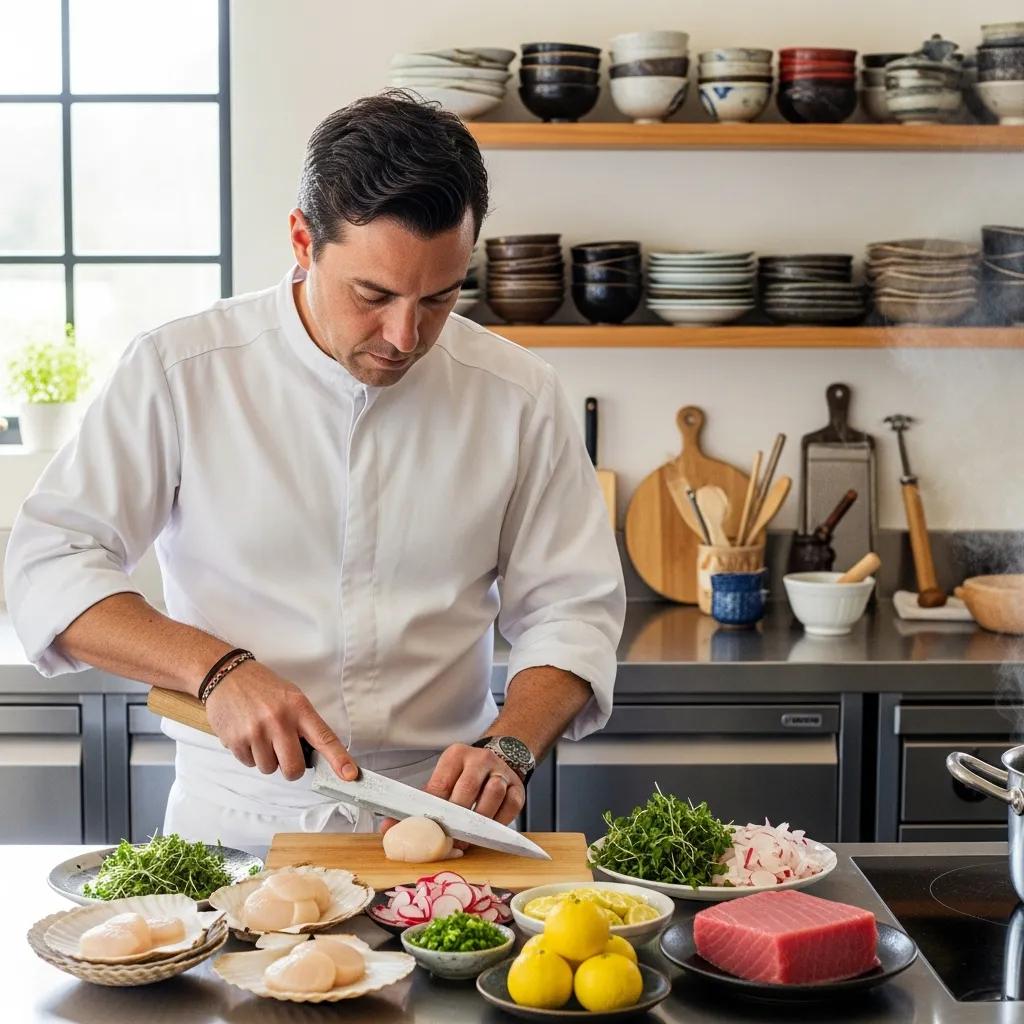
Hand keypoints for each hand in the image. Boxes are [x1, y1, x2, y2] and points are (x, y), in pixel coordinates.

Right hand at [205, 660, 357, 782]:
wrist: (226, 675)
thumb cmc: (262, 687)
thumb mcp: (291, 696)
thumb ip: (304, 724)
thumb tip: (316, 755)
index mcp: (298, 707)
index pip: (324, 738)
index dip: (339, 759)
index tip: (350, 775)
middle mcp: (278, 721)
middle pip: (293, 767)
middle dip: (291, 769)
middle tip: (285, 756)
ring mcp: (256, 732)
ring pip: (269, 769)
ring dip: (267, 759)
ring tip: (261, 736)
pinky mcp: (235, 740)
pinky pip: (249, 764)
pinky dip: (249, 755)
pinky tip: (247, 735)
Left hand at [379, 743, 524, 840]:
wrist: (499, 759)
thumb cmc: (463, 777)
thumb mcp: (441, 782)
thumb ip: (417, 806)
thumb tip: (387, 830)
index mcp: (455, 755)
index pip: (441, 784)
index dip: (434, 810)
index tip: (429, 830)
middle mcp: (480, 759)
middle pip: (467, 789)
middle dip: (457, 820)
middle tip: (449, 842)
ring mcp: (501, 772)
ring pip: (492, 795)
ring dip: (479, 823)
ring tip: (467, 841)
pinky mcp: (518, 787)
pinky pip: (510, 807)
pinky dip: (498, 823)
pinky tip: (487, 833)